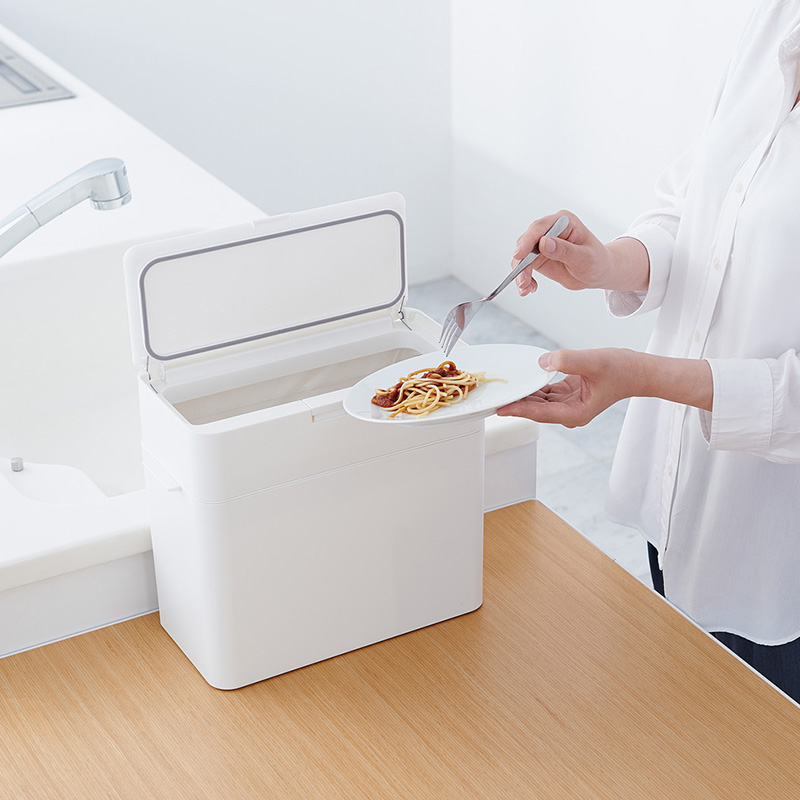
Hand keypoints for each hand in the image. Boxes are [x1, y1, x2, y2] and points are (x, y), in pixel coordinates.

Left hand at [497, 348, 712, 426]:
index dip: (519, 409)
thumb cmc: (622, 370)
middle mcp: (569, 412)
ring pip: (538, 400)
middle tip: (492, 397)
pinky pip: (544, 392)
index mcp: (575, 413)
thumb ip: (567, 360)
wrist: (639, 371)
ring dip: (522, 393)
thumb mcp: (594, 361)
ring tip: (501, 388)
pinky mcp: (567, 394)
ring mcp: (567, 404)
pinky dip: (533, 386)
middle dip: (515, 402)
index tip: (500, 409)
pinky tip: (520, 379)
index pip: (540, 412)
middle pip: (535, 408)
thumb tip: (542, 362)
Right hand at [513, 211, 649, 295]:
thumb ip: (565, 250)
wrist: (598, 273)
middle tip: (522, 280)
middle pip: (527, 242)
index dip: (527, 241)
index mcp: (563, 221)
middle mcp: (550, 230)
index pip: (540, 228)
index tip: (519, 255)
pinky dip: (524, 278)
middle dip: (521, 262)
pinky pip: (524, 267)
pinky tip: (530, 288)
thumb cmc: (597, 262)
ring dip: (521, 273)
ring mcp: (542, 244)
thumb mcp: (584, 258)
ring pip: (522, 256)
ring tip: (525, 288)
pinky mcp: (538, 257)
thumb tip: (544, 243)